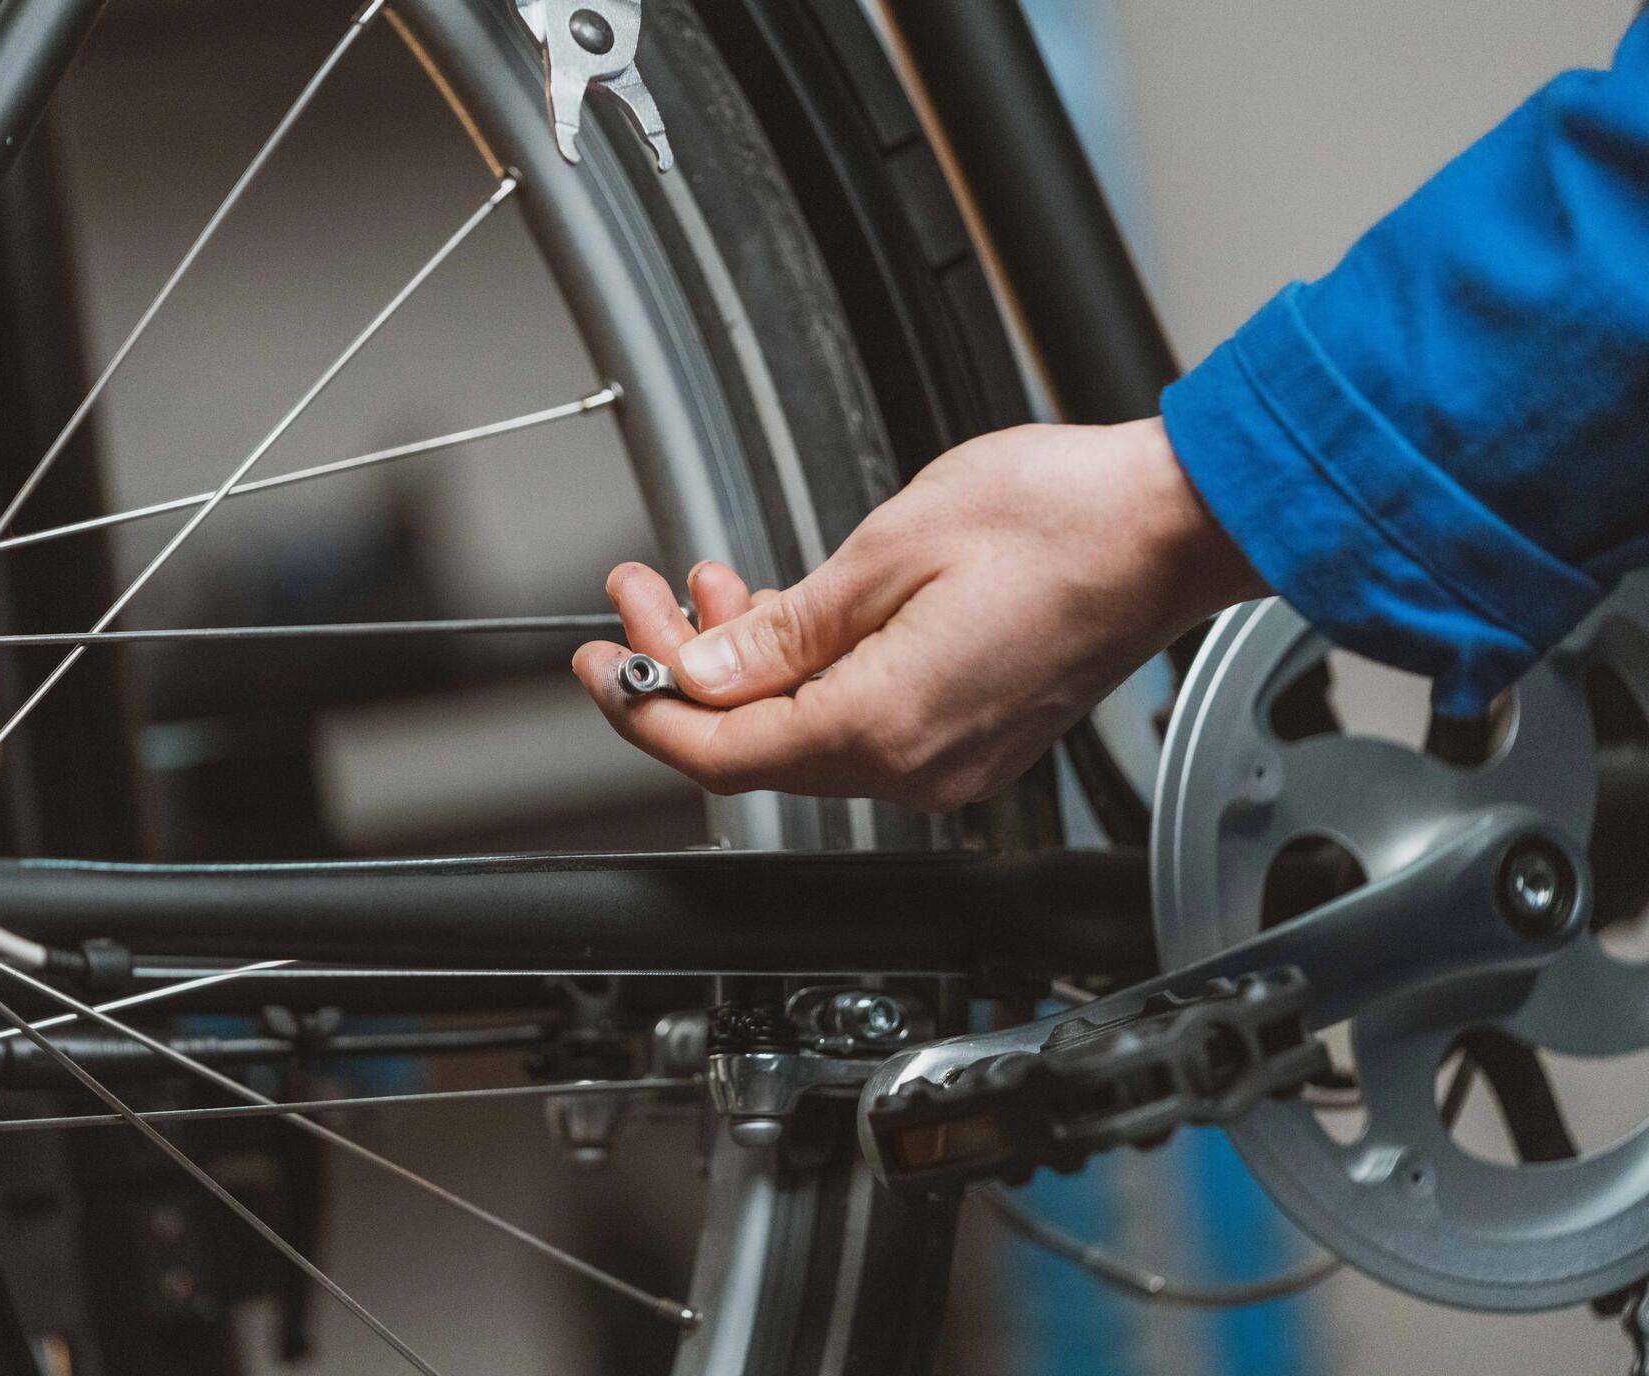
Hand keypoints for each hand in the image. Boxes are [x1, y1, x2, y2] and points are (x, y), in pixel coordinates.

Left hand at [572, 418, 1264, 808]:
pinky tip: (783, 619)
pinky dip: (807, 674)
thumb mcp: (888, 552)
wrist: (1173, 526)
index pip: (724, 749)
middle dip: (685, 673)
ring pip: (804, 732)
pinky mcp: (971, 734)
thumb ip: (781, 631)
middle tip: (640, 601)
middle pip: (757, 745)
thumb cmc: (1061, 520)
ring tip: (707, 588)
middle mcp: (919, 764)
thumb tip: (703, 675)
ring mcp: (950, 758)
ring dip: (745, 666)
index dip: (645, 711)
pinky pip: (859, 723)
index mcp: (888, 722)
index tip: (602, 663)